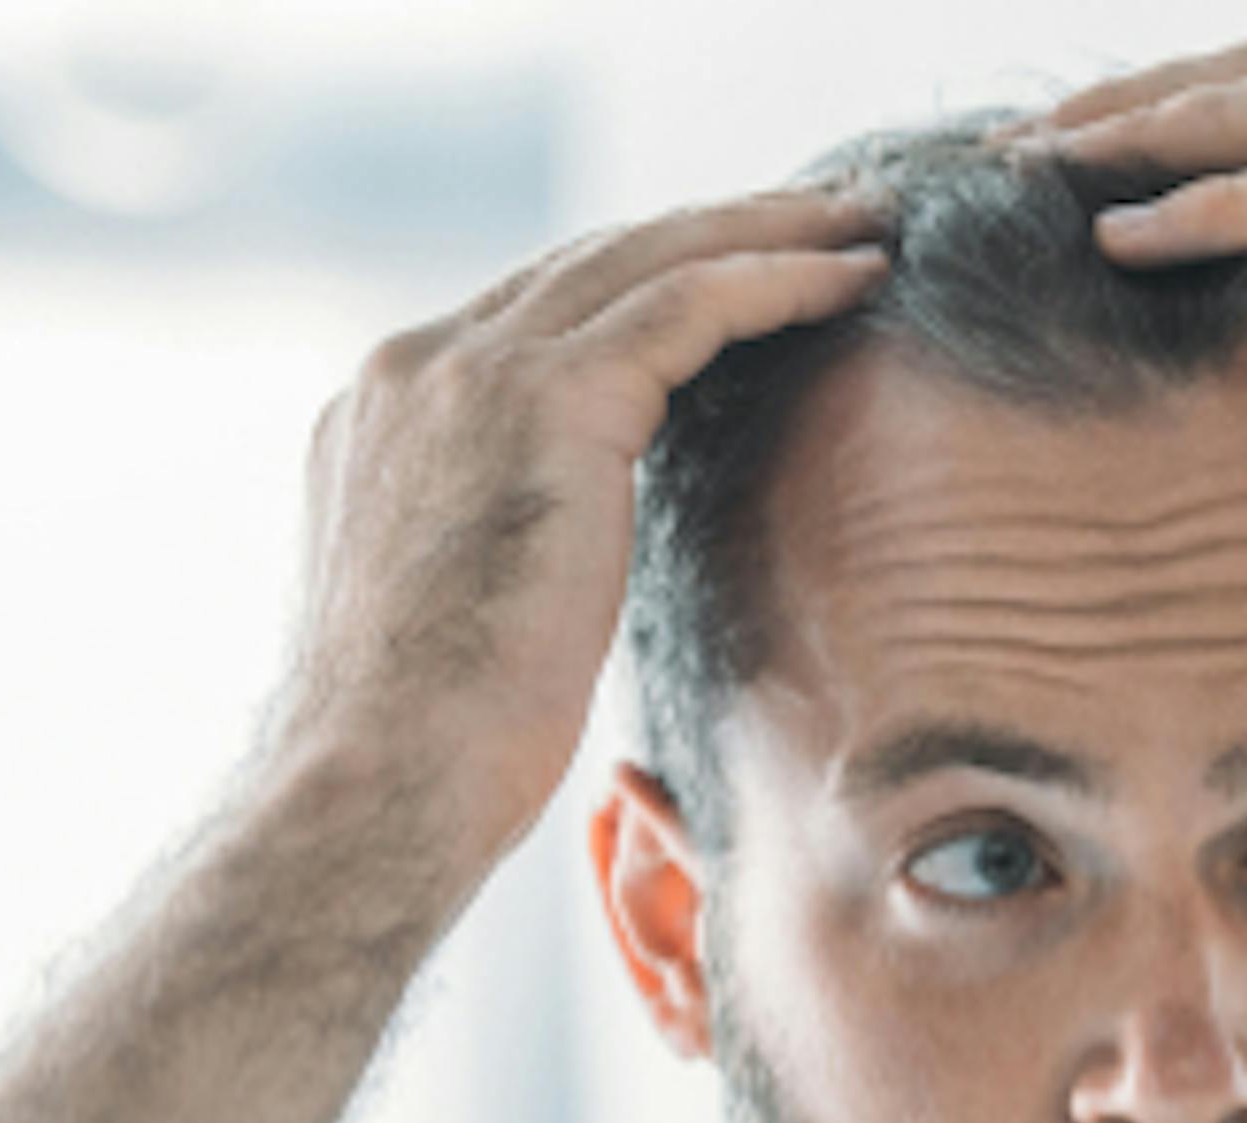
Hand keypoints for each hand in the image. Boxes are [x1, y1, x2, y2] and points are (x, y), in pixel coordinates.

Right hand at [271, 184, 891, 865]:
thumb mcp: (457, 616)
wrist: (379, 787)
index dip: (643, 285)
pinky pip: (691, 302)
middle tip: (827, 211)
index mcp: (383, 417)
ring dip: (770, 230)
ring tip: (867, 219)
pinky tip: (855, 276)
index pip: (533, 314)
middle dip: (716, 228)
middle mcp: (413, 367)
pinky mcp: (547, 400)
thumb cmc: (427, 756)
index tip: (738, 276)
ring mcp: (470, 371)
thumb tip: (568, 571)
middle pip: (592, 262)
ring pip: (647, 257)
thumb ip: (502, 546)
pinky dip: (780, 278)